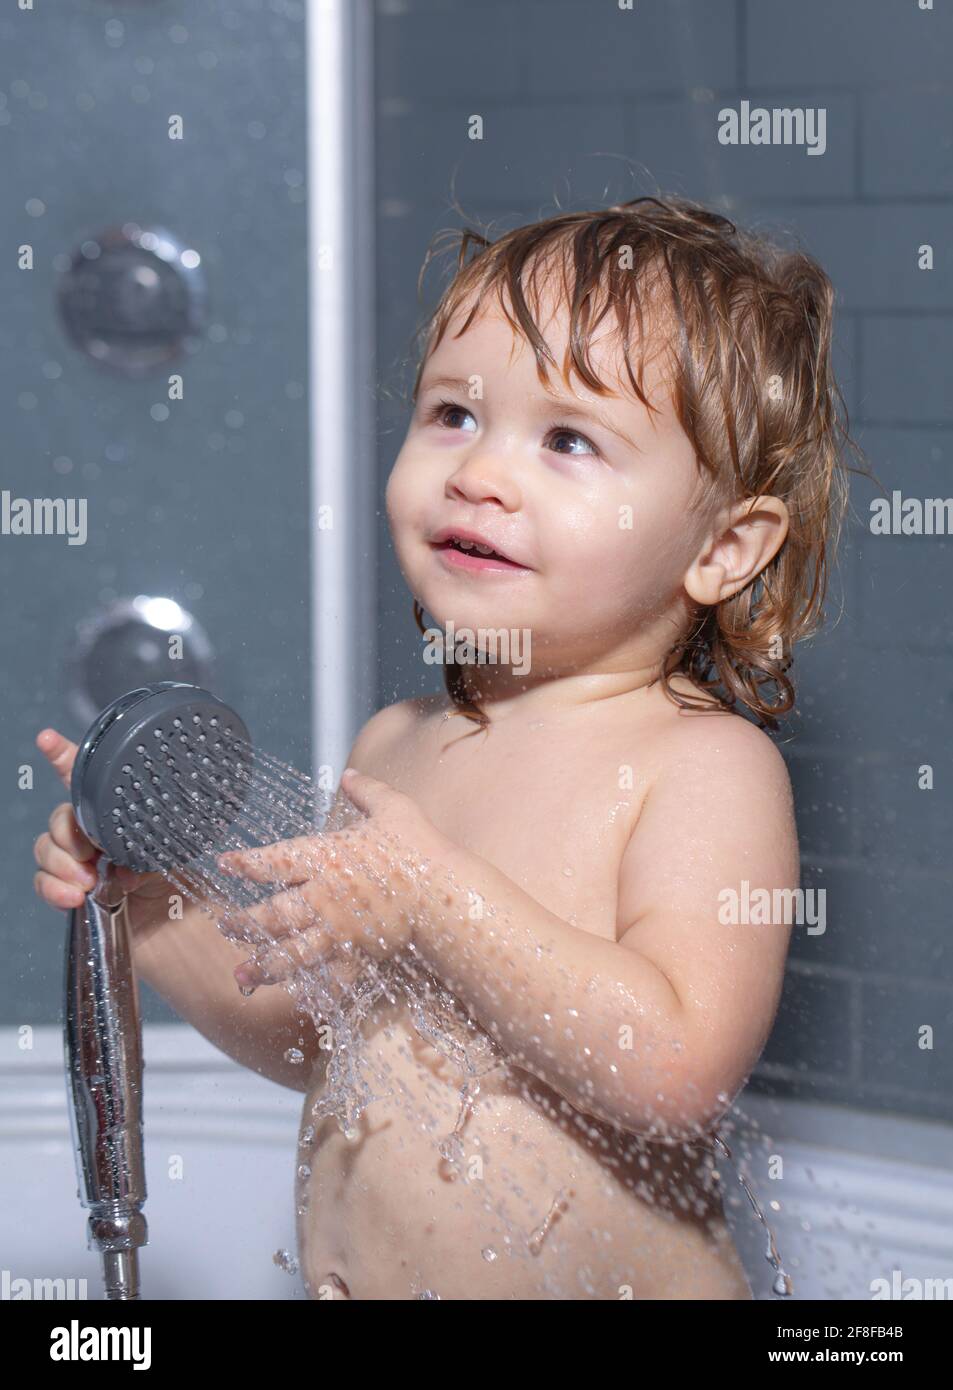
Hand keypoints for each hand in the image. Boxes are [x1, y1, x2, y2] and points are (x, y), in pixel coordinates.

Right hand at [33, 728, 176, 930]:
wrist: (188, 934)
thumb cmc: (190, 892)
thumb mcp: (175, 860)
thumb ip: (148, 852)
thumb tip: (119, 867)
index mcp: (124, 819)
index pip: (90, 783)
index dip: (66, 758)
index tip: (49, 739)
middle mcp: (100, 838)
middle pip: (60, 817)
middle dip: (66, 832)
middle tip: (90, 853)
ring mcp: (85, 865)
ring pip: (46, 848)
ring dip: (61, 863)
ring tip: (88, 880)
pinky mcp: (75, 894)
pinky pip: (46, 883)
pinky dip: (54, 888)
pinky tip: (74, 896)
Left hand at [219, 768, 454, 990]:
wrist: (445, 893)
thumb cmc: (419, 847)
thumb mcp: (393, 808)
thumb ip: (367, 791)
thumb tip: (349, 774)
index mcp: (325, 857)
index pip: (273, 860)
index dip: (245, 863)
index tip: (224, 865)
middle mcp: (323, 896)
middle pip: (272, 914)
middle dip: (244, 923)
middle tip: (224, 927)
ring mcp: (338, 930)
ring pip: (291, 952)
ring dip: (263, 965)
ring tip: (241, 975)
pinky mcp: (359, 953)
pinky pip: (330, 976)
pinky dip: (314, 989)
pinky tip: (299, 998)